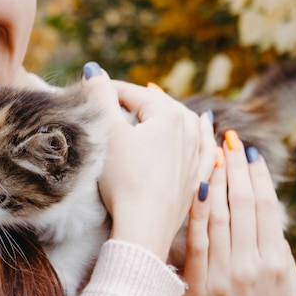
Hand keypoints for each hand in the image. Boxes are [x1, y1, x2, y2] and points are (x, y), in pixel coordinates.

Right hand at [82, 63, 215, 258]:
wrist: (145, 226)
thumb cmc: (125, 180)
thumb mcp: (109, 134)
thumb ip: (101, 98)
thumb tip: (94, 69)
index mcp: (169, 115)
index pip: (133, 92)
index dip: (108, 90)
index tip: (89, 91)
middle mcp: (190, 131)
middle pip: (160, 106)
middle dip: (137, 100)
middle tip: (115, 100)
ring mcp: (197, 156)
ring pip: (187, 123)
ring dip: (170, 112)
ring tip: (159, 105)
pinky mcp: (197, 178)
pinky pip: (205, 148)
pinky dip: (202, 134)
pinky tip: (205, 127)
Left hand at [182, 132, 295, 295]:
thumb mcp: (288, 290)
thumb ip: (278, 252)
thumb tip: (267, 217)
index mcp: (275, 262)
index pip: (266, 206)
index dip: (257, 175)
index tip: (248, 151)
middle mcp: (251, 264)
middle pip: (243, 203)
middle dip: (235, 167)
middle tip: (227, 139)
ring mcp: (223, 274)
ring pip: (219, 215)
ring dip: (215, 180)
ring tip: (210, 153)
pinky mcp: (199, 285)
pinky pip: (196, 240)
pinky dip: (197, 211)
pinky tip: (196, 187)